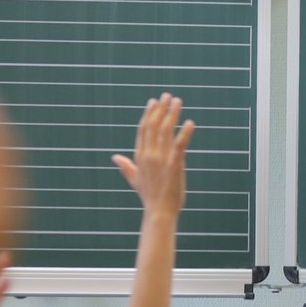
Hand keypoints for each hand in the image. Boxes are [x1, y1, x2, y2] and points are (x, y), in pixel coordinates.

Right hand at [112, 94, 193, 218]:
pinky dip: (185, 133)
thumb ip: (126, 166)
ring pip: (165, 131)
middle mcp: (148, 155)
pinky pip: (180, 145)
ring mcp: (161, 159)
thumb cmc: (150, 196)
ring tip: (178, 101)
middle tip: (167, 95)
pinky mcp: (174, 164)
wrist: (159, 211)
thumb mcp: (135, 179)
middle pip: (153, 126)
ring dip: (172, 114)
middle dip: (160, 109)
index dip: (148, 114)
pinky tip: (190, 122)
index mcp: (140, 156)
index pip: (143, 130)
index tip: (153, 102)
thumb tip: (115, 157)